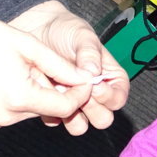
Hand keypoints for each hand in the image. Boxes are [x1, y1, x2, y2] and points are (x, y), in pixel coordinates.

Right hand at [0, 0, 95, 128]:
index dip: (80, 95)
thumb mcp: (28, 45)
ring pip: (30, 112)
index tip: (85, 81)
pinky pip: (11, 114)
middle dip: (54, 92)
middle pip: (48, 110)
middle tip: (44, 68)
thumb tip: (86, 79)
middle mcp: (5, 116)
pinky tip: (4, 79)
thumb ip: (60, 66)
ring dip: (34, 95)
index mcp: (19, 98)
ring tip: (19, 70)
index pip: (66, 108)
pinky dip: (17, 100)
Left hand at [8, 1, 128, 133]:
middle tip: (76, 90)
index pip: (118, 100)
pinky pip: (57, 121)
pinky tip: (44, 94)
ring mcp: (76, 104)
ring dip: (70, 115)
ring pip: (81, 126)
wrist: (39, 30)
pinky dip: (50, 112)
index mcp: (111, 80)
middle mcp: (96, 96)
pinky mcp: (55, 106)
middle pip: (103, 118)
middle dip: (90, 108)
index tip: (93, 84)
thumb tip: (94, 73)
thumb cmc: (66, 31)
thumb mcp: (83, 36)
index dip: (107, 96)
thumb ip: (90, 54)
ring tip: (59, 94)